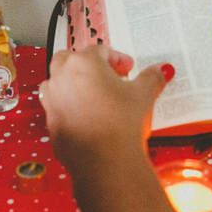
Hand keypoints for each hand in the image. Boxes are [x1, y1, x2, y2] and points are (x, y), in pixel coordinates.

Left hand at [39, 45, 169, 174]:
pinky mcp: (50, 122)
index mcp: (83, 63)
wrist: (104, 161)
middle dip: (87, 65)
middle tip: (107, 77)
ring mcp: (52, 100)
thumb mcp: (142, 95)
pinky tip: (86, 117)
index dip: (117, 58)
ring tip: (94, 95)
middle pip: (69, 60)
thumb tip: (160, 71)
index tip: (128, 68)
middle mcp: (62, 78)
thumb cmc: (120, 124)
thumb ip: (151, 78)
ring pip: (57, 82)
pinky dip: (68, 107)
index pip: (100, 51)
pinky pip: (57, 107)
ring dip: (72, 84)